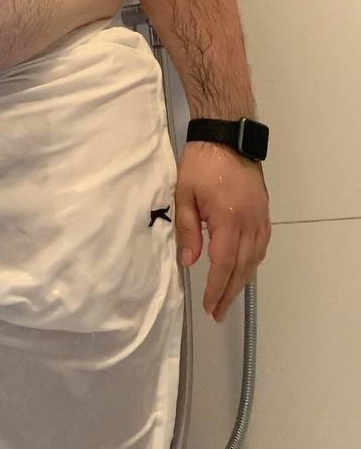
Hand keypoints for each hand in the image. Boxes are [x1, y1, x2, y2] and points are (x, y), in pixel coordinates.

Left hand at [174, 140, 270, 321]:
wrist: (227, 136)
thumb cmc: (202, 163)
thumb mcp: (184, 194)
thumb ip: (188, 230)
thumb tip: (189, 261)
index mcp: (228, 220)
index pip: (223, 264)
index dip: (216, 289)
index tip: (209, 307)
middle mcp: (249, 223)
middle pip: (242, 267)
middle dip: (229, 292)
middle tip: (218, 312)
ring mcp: (260, 217)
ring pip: (255, 258)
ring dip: (242, 280)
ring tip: (229, 296)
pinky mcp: (264, 212)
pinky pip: (261, 245)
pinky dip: (253, 261)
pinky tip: (244, 268)